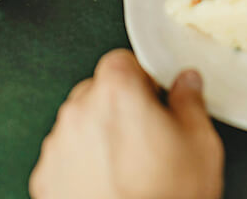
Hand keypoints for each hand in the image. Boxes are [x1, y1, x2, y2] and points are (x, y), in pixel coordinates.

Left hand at [30, 50, 223, 198]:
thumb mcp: (201, 146)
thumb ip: (191, 103)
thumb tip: (187, 84)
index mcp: (118, 94)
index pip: (122, 61)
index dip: (142, 78)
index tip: (154, 96)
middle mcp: (79, 113)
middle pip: (97, 91)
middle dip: (119, 106)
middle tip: (145, 136)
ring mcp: (58, 147)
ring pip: (79, 125)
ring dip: (98, 136)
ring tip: (128, 168)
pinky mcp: (45, 179)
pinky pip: (65, 158)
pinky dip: (81, 166)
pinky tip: (108, 185)